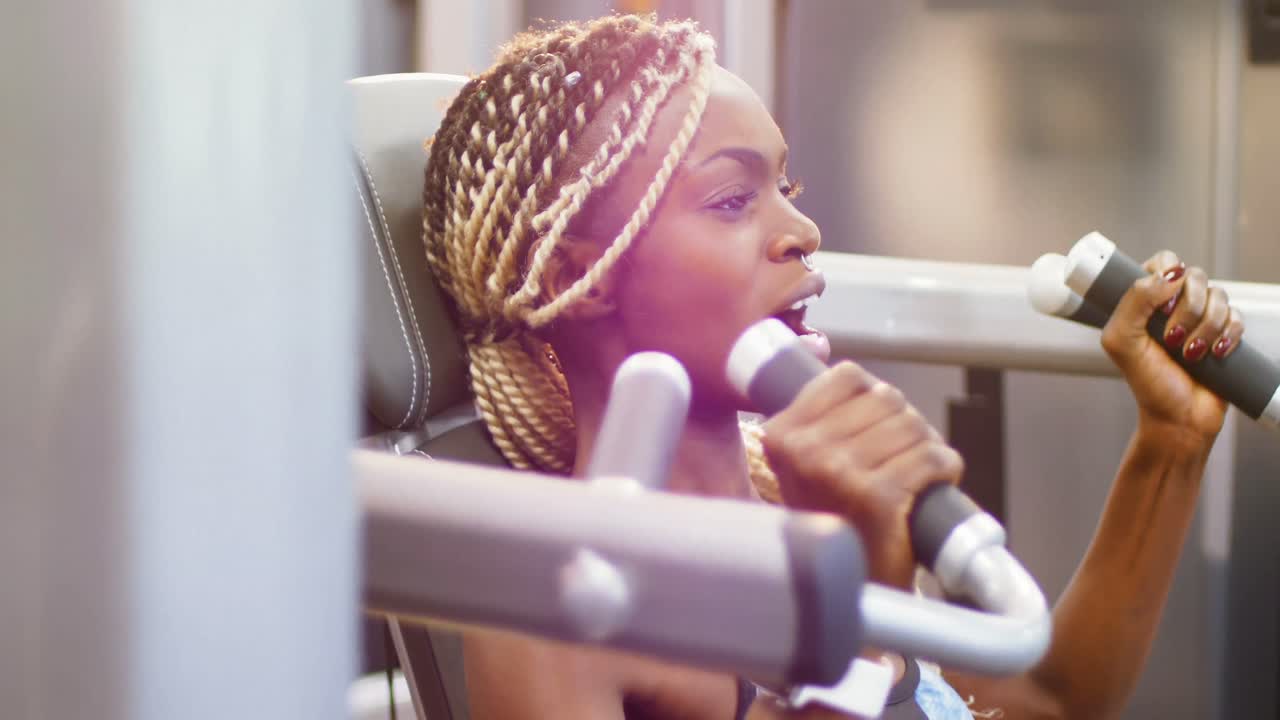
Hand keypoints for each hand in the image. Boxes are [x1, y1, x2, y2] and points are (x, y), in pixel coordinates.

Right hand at [759, 361, 963, 588]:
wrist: (848, 587)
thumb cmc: (837, 520)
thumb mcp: (808, 464)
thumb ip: (825, 421)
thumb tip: (866, 381)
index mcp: (783, 435)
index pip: (846, 377)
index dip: (874, 397)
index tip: (878, 425)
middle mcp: (806, 451)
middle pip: (885, 398)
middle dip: (905, 423)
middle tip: (904, 454)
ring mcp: (840, 473)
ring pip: (912, 425)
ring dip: (927, 445)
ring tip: (919, 471)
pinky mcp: (879, 498)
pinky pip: (931, 458)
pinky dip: (944, 467)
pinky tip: (937, 482)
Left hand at [1101, 251, 1244, 444]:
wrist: (1180, 418)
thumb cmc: (1148, 383)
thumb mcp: (1122, 342)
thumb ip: (1134, 302)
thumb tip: (1168, 274)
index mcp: (1144, 300)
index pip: (1162, 261)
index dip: (1167, 276)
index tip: (1161, 306)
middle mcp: (1173, 304)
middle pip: (1195, 276)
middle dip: (1188, 309)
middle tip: (1173, 339)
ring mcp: (1201, 317)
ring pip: (1219, 296)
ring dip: (1206, 327)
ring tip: (1191, 354)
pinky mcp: (1225, 333)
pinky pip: (1238, 316)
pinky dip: (1228, 335)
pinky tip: (1214, 355)